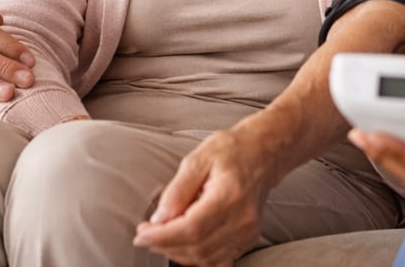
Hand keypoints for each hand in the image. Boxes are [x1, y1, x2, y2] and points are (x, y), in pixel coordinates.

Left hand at [132, 128, 274, 266]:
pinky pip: (217, 261)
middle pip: (197, 247)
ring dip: (177, 252)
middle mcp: (243, 219)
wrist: (264, 152)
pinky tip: (182, 243)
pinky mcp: (248, 239)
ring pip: (205, 258)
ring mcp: (248, 232)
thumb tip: (158, 219)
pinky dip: (195, 257)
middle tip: (146, 232)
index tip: (141, 233)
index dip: (162, 237)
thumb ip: (177, 190)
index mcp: (230, 195)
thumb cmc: (231, 150)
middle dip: (164, 245)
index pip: (192, 229)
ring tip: (160, 236)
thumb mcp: (198, 158)